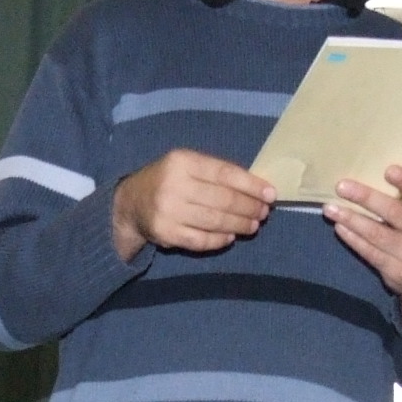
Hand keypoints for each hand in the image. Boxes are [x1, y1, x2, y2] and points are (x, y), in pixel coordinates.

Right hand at [111, 151, 274, 260]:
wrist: (131, 202)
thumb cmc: (169, 180)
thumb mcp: (188, 165)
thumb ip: (217, 173)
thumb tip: (258, 188)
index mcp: (182, 162)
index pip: (225, 173)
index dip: (251, 185)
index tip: (270, 194)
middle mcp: (174, 185)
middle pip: (222, 199)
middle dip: (248, 207)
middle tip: (263, 213)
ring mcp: (168, 211)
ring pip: (215, 221)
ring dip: (239, 224)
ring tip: (253, 225)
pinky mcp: (166, 233)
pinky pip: (201, 240)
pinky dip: (220, 240)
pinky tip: (230, 236)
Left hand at [325, 165, 401, 331]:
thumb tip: (373, 172)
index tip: (389, 170)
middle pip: (394, 213)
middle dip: (366, 198)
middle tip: (341, 186)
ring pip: (376, 234)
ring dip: (351, 219)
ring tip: (330, 208)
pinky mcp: (395, 271)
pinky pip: (369, 252)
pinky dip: (352, 238)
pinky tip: (339, 226)